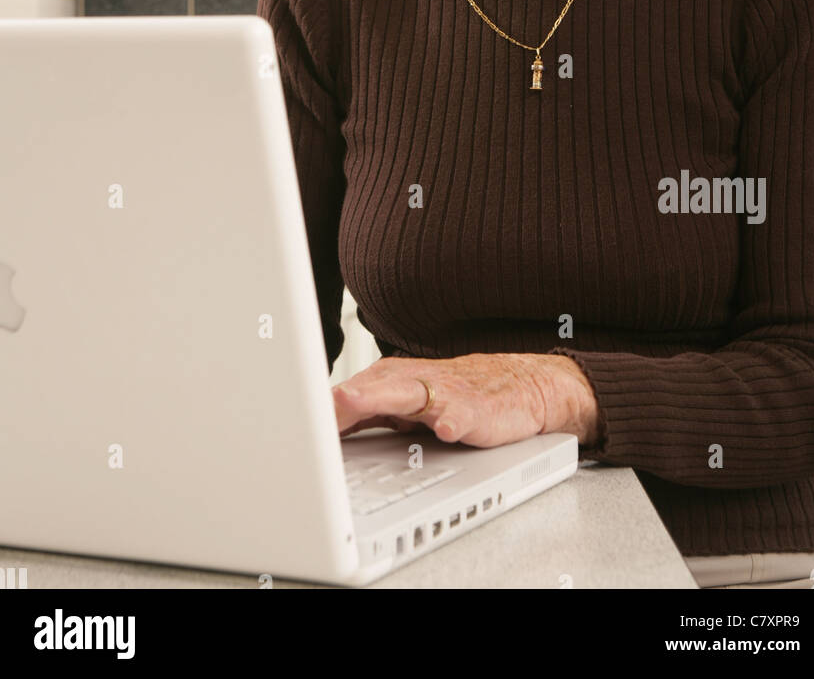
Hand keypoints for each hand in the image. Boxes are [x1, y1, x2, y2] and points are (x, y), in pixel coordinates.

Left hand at [332, 352, 599, 447]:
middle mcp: (414, 382)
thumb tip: (319, 431)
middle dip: (341, 397)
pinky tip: (442, 429)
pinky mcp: (477, 410)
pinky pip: (462, 415)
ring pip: (407, 392)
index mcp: (392, 382)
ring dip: (378, 395)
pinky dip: (452, 420)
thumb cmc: (458, 397)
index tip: (290, 422)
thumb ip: (365, 414)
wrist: (522, 387)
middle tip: (314, 405)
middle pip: (370, 386)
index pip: (351, 393)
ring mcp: (445, 394)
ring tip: (353, 399)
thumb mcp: (407, 406)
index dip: (322, 409)